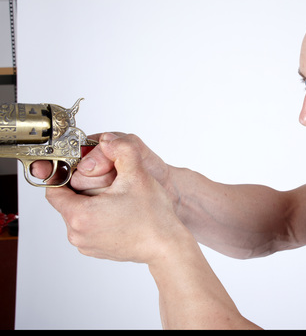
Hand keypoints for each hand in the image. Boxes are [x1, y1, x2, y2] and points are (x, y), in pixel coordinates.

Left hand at [45, 133, 184, 263]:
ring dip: (90, 203)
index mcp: (80, 215)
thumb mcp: (137, 175)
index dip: (66, 174)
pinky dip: (98, 218)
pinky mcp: (96, 250)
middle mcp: (78, 234)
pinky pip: (88, 228)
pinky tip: (118, 212)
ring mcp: (86, 245)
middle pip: (67, 201)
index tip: (80, 168)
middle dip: (83, 188)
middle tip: (107, 183)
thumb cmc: (153, 217)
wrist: (166, 246)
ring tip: (115, 198)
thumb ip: (122, 151)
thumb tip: (108, 140)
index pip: (55, 189)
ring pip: (78, 214)